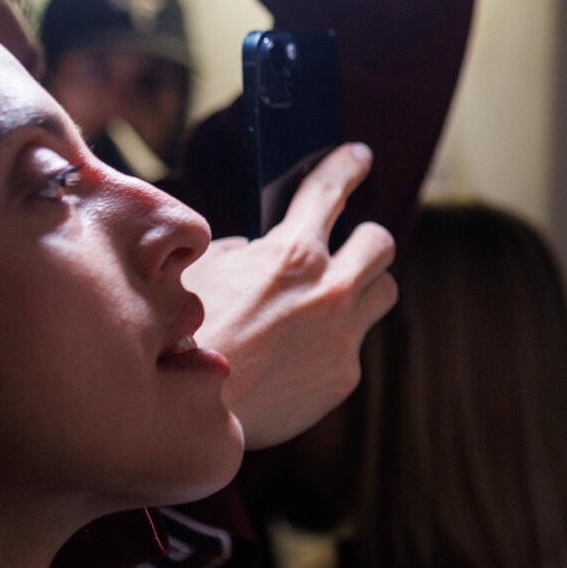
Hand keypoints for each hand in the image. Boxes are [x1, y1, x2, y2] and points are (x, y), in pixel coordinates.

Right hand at [183, 143, 397, 449]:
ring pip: (383, 293)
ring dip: (364, 287)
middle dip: (367, 239)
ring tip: (334, 297)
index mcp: (292, 255)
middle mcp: (330, 291)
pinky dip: (332, 343)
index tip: (361, 157)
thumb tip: (254, 254)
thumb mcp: (201, 272)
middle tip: (353, 243)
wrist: (191, 411)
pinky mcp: (343, 377)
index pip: (330, 191)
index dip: (348, 167)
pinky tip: (299, 356)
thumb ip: (240, 254)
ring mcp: (343, 336)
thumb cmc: (183, 336)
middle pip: (380, 244)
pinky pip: (353, 346)